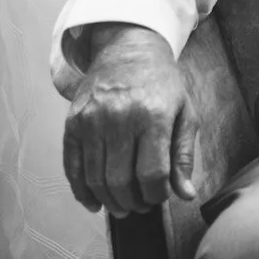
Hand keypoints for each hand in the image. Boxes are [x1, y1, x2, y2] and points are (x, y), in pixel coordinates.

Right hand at [61, 23, 195, 215]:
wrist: (129, 52)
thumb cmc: (162, 85)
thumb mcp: (185, 114)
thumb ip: (183, 156)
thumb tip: (185, 194)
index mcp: (152, 117)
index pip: (152, 172)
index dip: (156, 195)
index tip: (160, 199)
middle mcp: (119, 119)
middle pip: (121, 180)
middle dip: (132, 202)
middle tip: (140, 207)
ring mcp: (91, 121)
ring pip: (95, 178)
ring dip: (109, 201)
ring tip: (122, 206)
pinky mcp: (72, 123)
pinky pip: (72, 166)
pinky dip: (81, 191)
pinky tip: (94, 203)